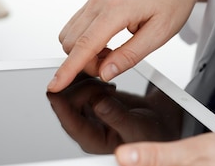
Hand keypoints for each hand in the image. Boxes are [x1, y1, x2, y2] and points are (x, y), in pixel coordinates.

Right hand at [48, 0, 214, 91]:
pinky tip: (107, 43)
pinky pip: (77, 25)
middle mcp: (100, 1)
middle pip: (72, 43)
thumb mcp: (159, 34)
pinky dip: (86, 41)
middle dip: (86, 63)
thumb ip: (130, 55)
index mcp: (116, 9)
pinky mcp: (95, 0)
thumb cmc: (172, 0)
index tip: (55, 85)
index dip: (68, 69)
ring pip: (71, 35)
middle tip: (113, 65)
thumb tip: (105, 73)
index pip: (84, 45)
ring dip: (84, 52)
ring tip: (112, 53)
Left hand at [48, 74, 181, 153]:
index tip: (53, 90)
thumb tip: (97, 104)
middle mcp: (86, 126)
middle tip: (107, 86)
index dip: (60, 105)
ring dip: (86, 80)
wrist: (160, 121)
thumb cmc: (151, 132)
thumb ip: (115, 116)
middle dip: (83, 88)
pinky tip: (105, 76)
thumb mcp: (136, 126)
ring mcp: (88, 111)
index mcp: (93, 140)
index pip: (70, 123)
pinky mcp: (92, 98)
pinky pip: (79, 82)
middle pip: (67, 102)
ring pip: (71, 89)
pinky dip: (89, 74)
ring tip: (110, 84)